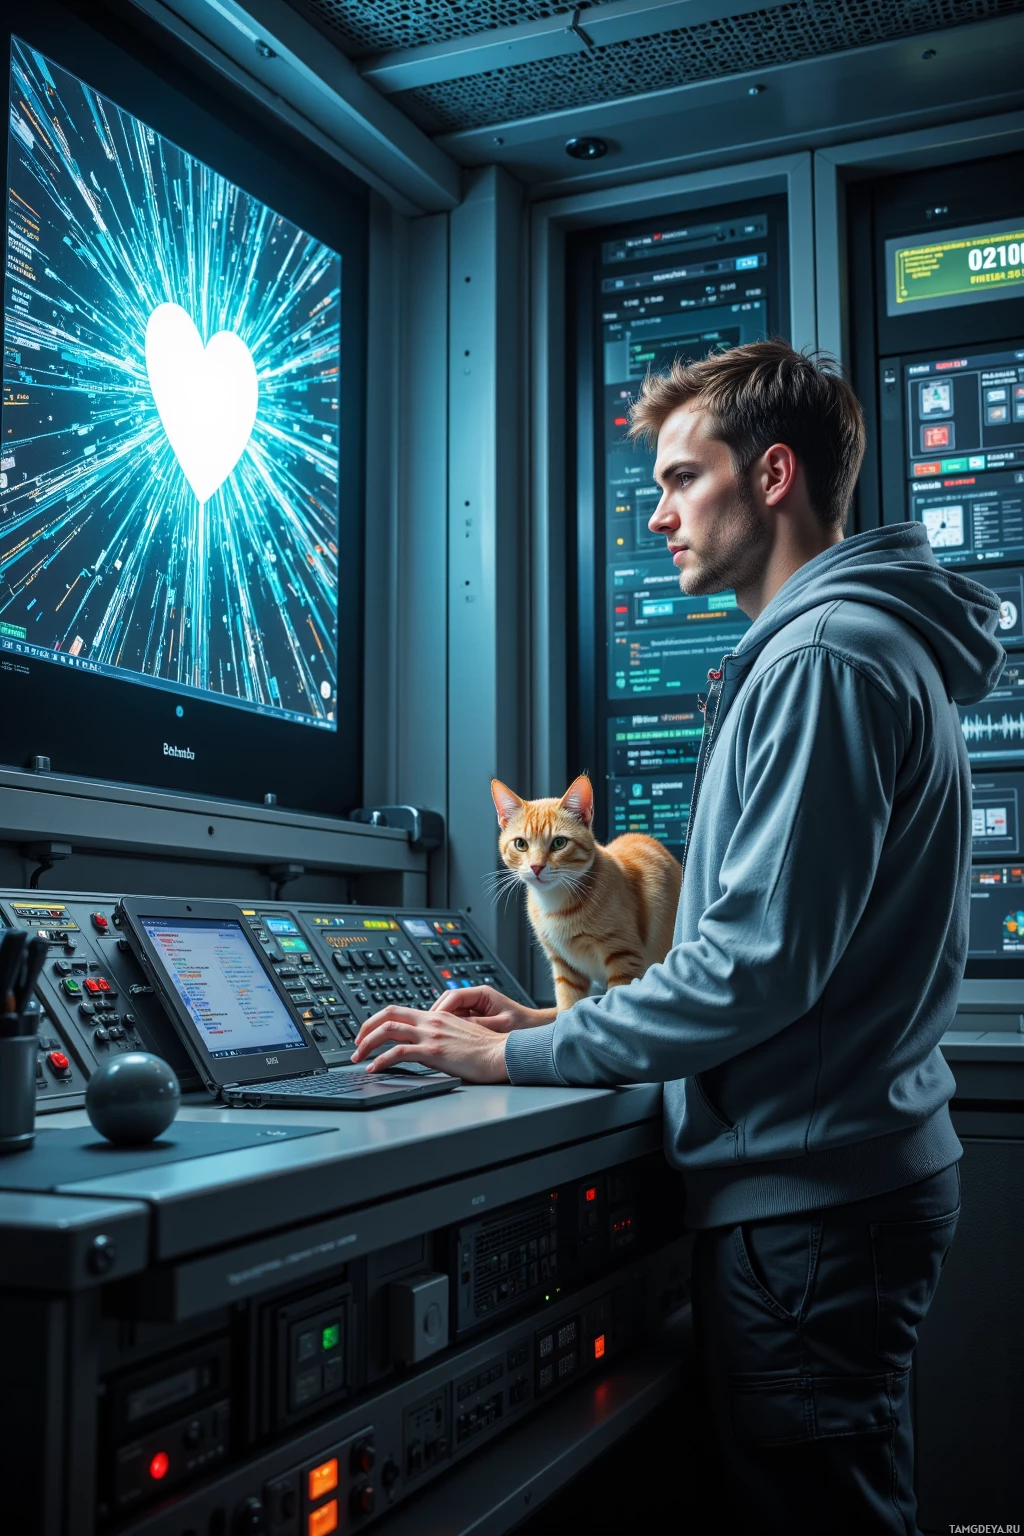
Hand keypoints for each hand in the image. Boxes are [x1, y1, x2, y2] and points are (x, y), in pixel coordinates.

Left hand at [351, 1004, 510, 1082]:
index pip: (399, 1011)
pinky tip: (374, 1069)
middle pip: (388, 1015)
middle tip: (356, 1044)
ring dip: (367, 1044)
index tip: (369, 1033)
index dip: (379, 1020)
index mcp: (437, 1016)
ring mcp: (431, 1035)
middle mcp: (431, 1021)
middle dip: (366, 1029)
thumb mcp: (461, 1036)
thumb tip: (429, 1048)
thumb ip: (443, 1036)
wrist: (503, 1053)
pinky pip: (398, 1052)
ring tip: (358, 1058)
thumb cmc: (488, 1049)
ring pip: (387, 1031)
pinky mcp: (434, 1051)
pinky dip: (381, 1060)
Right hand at [429, 985, 554, 1033]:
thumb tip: (457, 1027)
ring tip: (433, 1036)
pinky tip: (446, 1040)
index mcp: (483, 994)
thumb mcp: (500, 1026)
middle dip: (436, 1015)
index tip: (432, 1021)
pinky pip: (457, 1021)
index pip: (453, 996)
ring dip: (441, 1022)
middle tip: (428, 1029)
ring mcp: (476, 1008)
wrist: (538, 1031)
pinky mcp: (476, 1018)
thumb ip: (478, 1025)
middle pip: (448, 1002)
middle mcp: (477, 998)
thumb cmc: (524, 1026)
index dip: (440, 1009)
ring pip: (450, 1012)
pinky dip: (449, 1029)